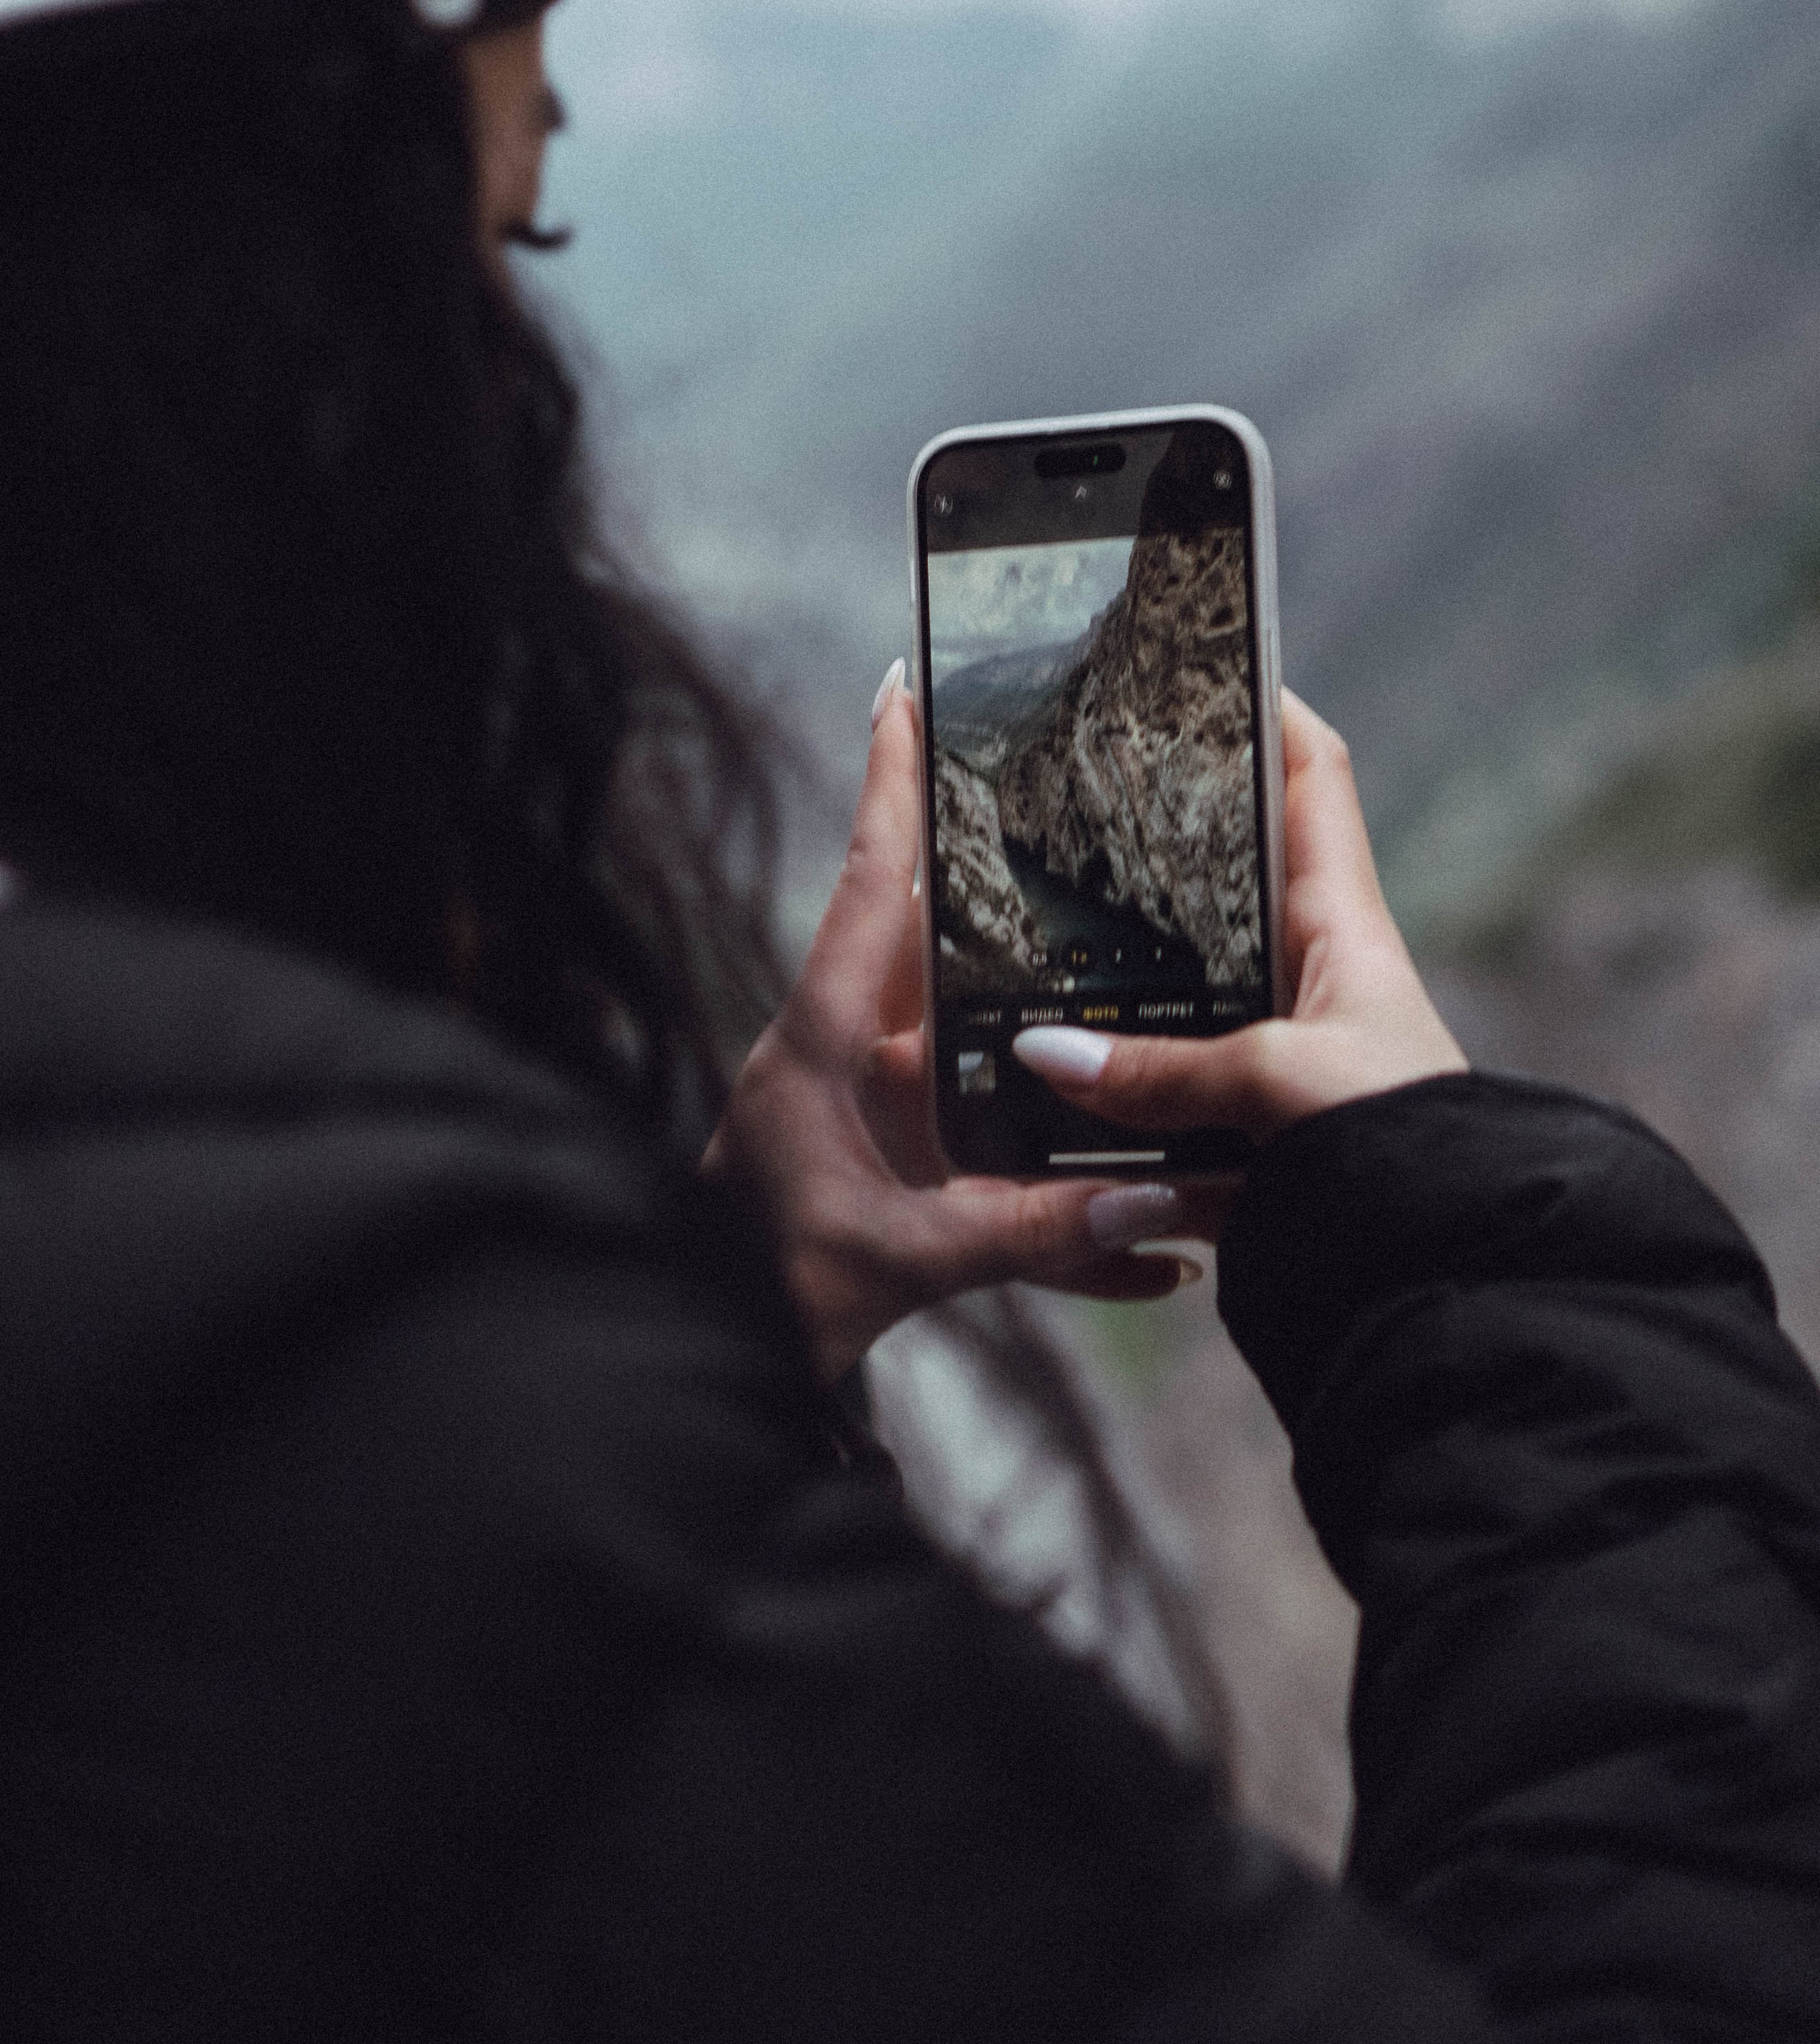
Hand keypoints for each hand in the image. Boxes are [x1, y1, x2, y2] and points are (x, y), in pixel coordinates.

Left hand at [704, 665, 1212, 1380]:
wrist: (696, 1369)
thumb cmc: (763, 1299)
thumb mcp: (901, 1262)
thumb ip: (1029, 1233)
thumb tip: (1157, 1207)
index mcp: (827, 1039)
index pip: (874, 883)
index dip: (893, 780)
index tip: (905, 683)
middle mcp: (846, 1055)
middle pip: (934, 933)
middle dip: (995, 866)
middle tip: (1055, 789)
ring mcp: (863, 1108)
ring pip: (968, 1033)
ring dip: (1039, 1015)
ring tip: (1126, 965)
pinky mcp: (882, 1166)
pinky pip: (979, 1141)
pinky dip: (1050, 1170)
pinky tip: (1140, 1238)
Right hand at [1012, 689, 1466, 1156]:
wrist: (1441, 1279)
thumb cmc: (1402, 1156)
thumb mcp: (1281, 1085)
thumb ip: (1159, 1070)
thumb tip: (1044, 1053)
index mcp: (1343, 927)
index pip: (1313, 780)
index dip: (1268, 710)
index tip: (1206, 659)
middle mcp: (1309, 977)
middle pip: (1222, 874)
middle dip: (1152, 839)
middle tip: (1067, 790)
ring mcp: (1273, 1052)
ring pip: (1177, 983)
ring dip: (1116, 973)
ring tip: (1024, 923)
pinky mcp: (1245, 1132)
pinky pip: (1158, 1090)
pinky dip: (1107, 1088)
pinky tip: (1038, 1080)